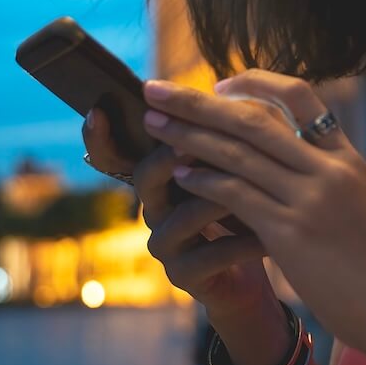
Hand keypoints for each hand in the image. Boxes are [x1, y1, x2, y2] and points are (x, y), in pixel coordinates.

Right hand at [82, 107, 273, 318]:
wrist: (248, 273)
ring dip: (215, 200)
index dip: (99, 137)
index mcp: (159, 175)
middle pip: (145, 176)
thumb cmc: (239, 211)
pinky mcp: (184, 276)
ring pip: (181, 216)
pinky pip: (210, 257)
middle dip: (167, 157)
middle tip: (188, 144)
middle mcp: (154, 206)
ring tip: (249, 190)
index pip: (117, 154)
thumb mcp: (229, 170)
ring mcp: (166, 243)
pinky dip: (241, 245)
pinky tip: (268, 239)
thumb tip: (222, 89)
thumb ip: (219, 138)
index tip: (97, 110)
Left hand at [140, 72, 365, 354]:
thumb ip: (321, 173)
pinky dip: (205, 181)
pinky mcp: (291, 232)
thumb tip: (278, 155)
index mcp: (344, 155)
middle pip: (254, 119)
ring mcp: (310, 198)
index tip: (218, 85)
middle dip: (199, 102)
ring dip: (190, 136)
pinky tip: (179, 174)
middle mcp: (328, 168)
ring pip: (239, 153)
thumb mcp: (354, 202)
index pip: (299, 95)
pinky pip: (238, 195)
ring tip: (155, 124)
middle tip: (157, 89)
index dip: (254, 83)